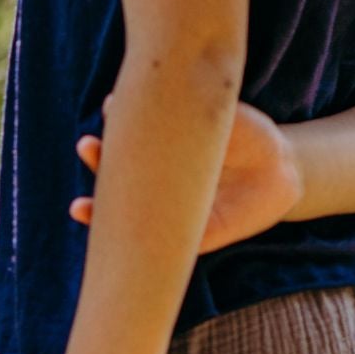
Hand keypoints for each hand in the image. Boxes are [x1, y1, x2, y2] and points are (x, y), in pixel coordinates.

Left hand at [72, 98, 302, 252]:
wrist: (277, 182)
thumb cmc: (235, 215)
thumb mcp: (206, 234)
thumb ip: (176, 242)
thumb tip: (145, 269)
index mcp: (151, 199)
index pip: (113, 204)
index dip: (93, 208)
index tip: (77, 208)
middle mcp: (156, 167)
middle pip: (119, 161)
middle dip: (99, 155)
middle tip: (87, 148)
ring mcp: (176, 138)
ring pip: (142, 128)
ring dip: (123, 118)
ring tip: (109, 109)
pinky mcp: (202, 113)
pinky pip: (180, 100)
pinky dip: (165, 91)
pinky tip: (153, 83)